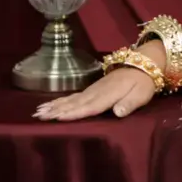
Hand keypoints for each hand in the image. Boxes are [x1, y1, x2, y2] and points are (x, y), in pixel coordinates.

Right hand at [33, 65, 159, 121]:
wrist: (143, 64)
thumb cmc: (143, 83)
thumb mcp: (141, 94)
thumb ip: (129, 103)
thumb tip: (118, 112)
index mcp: (108, 95)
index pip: (89, 106)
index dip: (74, 113)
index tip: (58, 117)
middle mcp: (97, 92)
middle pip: (75, 103)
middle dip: (57, 110)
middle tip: (39, 116)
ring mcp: (93, 89)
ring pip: (71, 99)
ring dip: (55, 105)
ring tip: (38, 112)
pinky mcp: (92, 89)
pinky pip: (73, 96)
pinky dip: (61, 100)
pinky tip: (50, 104)